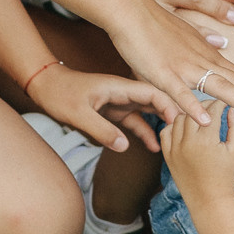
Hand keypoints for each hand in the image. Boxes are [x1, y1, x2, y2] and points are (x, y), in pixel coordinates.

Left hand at [25, 65, 169, 153]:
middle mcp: (124, 92)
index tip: (181, 120)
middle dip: (172, 115)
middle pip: (156, 101)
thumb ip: (102, 130)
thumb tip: (125, 146)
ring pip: (148, 112)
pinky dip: (144, 133)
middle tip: (188, 132)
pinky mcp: (114, 111)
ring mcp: (120, 101)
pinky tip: (153, 147)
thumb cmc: (60, 94)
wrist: (44, 86)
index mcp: (119, 86)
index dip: (169, 104)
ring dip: (160, 125)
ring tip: (173, 142)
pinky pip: (134, 122)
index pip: (152, 92)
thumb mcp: (78, 114)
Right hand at [100, 0, 233, 130]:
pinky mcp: (162, 72)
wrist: (130, 8)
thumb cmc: (154, 23)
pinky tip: (206, 120)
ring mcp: (184, 67)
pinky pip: (179, 93)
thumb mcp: (184, 35)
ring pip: (218, 87)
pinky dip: (193, 106)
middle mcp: (202, 60)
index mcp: (207, 54)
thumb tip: (221, 43)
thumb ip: (202, 42)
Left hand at [159, 101, 233, 199]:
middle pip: (194, 110)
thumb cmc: (226, 176)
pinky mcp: (168, 155)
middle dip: (206, 106)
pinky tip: (185, 128)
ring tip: (201, 117)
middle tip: (215, 107)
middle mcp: (187, 141)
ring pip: (179, 118)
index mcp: (206, 140)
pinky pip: (166, 131)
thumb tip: (231, 109)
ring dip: (190, 114)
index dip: (221, 103)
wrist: (209, 201)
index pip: (213, 110)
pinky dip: (174, 126)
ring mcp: (175, 148)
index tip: (226, 103)